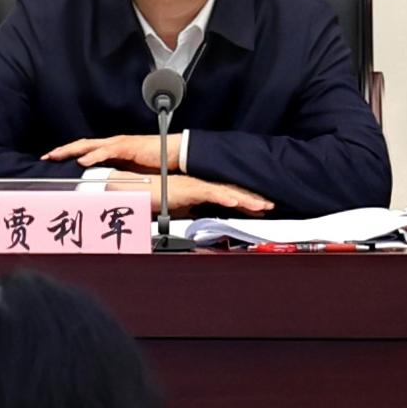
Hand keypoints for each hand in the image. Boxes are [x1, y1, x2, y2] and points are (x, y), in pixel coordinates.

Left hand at [48, 133, 182, 174]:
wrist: (173, 154)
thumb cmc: (154, 164)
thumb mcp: (129, 174)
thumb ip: (115, 180)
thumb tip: (103, 192)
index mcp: (110, 150)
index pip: (84, 151)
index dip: (67, 155)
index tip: (51, 161)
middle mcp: (111, 144)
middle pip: (81, 145)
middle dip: (62, 150)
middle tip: (46, 157)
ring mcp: (118, 144)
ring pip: (89, 145)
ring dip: (72, 150)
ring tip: (57, 155)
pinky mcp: (127, 146)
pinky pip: (106, 150)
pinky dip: (93, 155)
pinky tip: (82, 161)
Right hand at [144, 175, 274, 215]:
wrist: (138, 189)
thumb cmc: (154, 197)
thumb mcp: (178, 209)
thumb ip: (192, 213)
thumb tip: (201, 221)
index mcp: (200, 191)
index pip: (227, 196)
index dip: (245, 201)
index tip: (259, 208)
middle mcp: (201, 186)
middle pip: (232, 192)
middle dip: (252, 199)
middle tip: (269, 206)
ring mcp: (197, 186)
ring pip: (226, 192)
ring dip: (245, 199)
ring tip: (262, 206)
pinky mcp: (189, 189)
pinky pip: (211, 193)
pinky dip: (225, 197)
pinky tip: (236, 203)